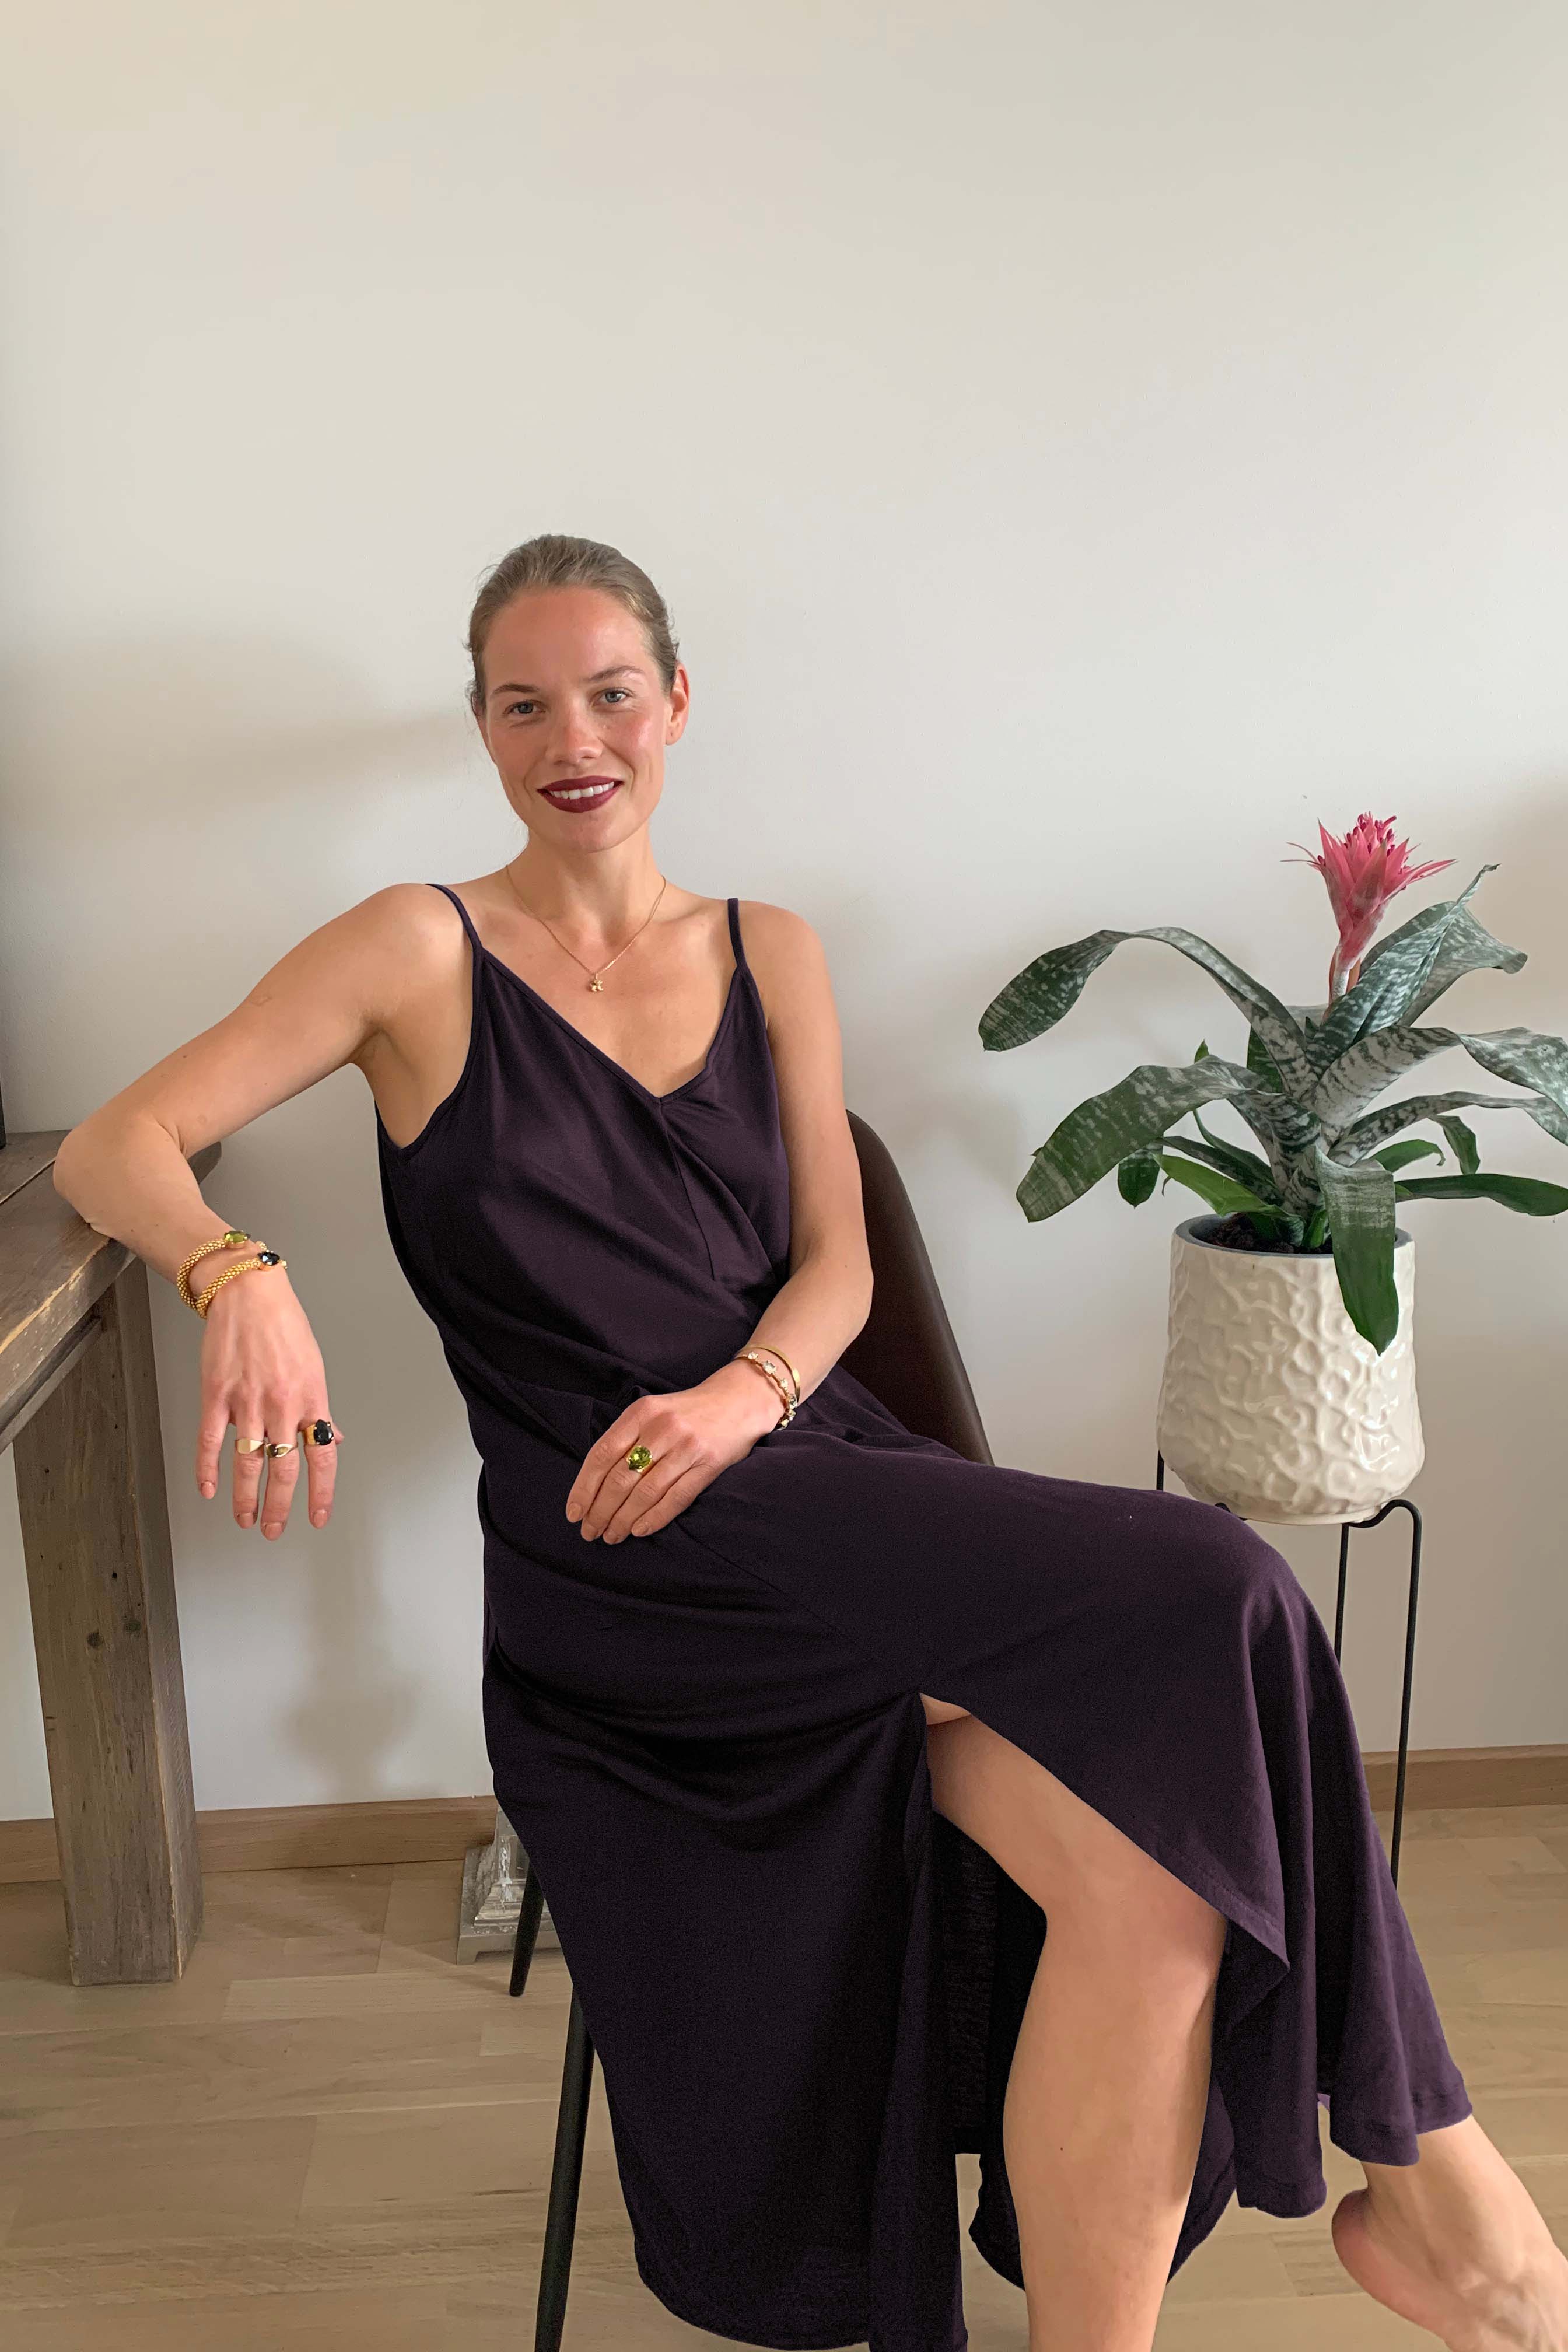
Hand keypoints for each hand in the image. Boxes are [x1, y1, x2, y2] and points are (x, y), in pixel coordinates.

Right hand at [194, 1267, 345, 1537]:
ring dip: (245, 1498)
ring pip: (247, 1462)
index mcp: (311, 1398)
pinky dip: (208, 1469)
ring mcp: (246, 1400)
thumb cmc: (284, 1325)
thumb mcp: (314, 1367)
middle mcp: (281, 1404)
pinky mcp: (215, 1394)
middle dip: (280, 1506)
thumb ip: (321, 1410)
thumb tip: (334, 1440)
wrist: (248, 1293)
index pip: (322, 1457)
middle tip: (275, 1530)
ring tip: (245, 1519)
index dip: (321, 1493)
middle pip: (283, 1469)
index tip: (318, 1517)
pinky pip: (210, 1440)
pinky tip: (209, 1489)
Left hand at [565, 1360, 782, 1541]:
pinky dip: (654, 1518)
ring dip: (624, 1520)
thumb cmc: (686, 1412)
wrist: (738, 1401)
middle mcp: (661, 1427)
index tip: (574, 1513)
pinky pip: (676, 1498)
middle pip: (621, 1478)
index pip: (602, 1455)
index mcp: (640, 1413)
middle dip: (600, 1511)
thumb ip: (625, 1439)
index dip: (584, 1488)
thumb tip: (593, 1486)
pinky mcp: (708, 1464)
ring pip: (645, 1492)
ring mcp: (686, 1446)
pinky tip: (639, 1530)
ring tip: (611, 1536)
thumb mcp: (651, 1412)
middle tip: (590, 1532)